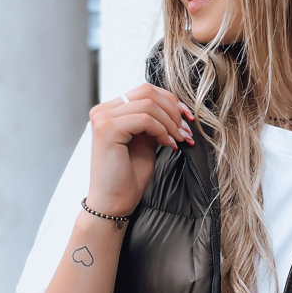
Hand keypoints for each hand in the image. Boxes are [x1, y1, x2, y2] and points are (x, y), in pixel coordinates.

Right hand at [86, 82, 196, 216]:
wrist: (114, 202)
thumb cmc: (129, 176)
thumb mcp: (146, 141)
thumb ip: (153, 122)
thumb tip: (174, 109)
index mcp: (110, 111)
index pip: (144, 90)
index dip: (170, 101)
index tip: (187, 118)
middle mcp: (103, 110)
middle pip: (147, 91)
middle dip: (173, 110)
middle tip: (186, 131)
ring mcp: (103, 118)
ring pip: (148, 104)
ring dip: (170, 123)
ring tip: (179, 141)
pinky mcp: (107, 129)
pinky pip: (144, 119)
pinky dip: (161, 131)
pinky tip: (167, 145)